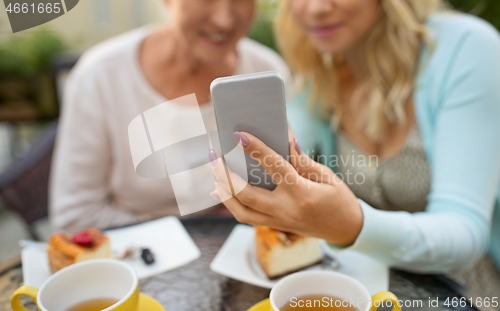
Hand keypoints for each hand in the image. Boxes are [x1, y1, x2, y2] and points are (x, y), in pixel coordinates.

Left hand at [211, 131, 362, 245]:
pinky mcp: (274, 225)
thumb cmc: (340, 200)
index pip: (275, 168)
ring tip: (214, 171)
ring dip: (223, 191)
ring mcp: (278, 221)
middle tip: (214, 155)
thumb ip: (304, 161)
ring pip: (240, 211)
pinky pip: (246, 217)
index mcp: (303, 194)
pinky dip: (230, 203)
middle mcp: (286, 210)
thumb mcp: (328, 177)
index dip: (257, 149)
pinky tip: (220, 189)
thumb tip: (286, 141)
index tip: (239, 135)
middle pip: (246, 195)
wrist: (346, 230)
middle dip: (226, 175)